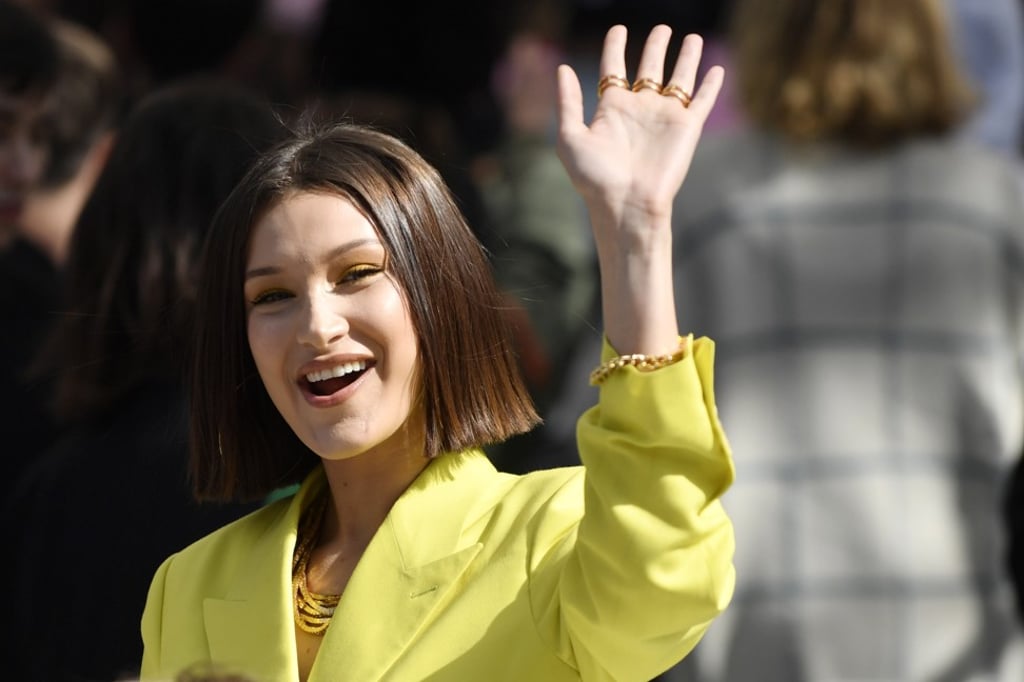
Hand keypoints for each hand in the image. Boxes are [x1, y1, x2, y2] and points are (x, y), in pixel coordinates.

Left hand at [555, 24, 722, 231]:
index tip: (618, 29)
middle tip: (662, 28)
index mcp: (612, 109)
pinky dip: (710, 85)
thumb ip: (568, 101)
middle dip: (656, 47)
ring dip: (686, 58)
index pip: (613, 68)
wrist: (626, 204)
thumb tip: (562, 67)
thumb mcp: (570, 137)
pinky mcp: (687, 128)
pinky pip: (701, 101)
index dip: (615, 46)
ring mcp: (664, 117)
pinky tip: (716, 68)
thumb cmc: (595, 178)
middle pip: (650, 68)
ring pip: (679, 78)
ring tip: (692, 37)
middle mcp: (640, 109)